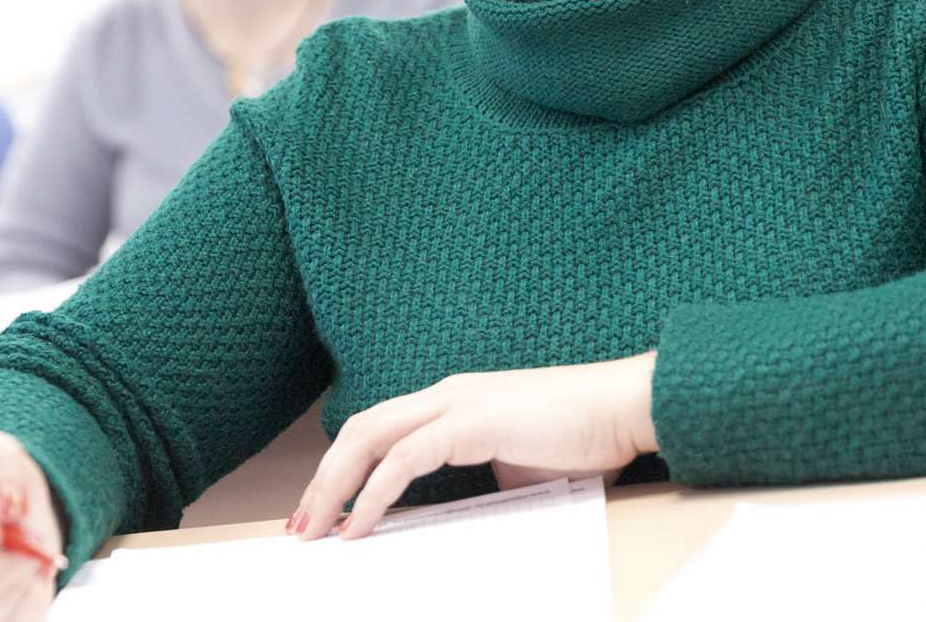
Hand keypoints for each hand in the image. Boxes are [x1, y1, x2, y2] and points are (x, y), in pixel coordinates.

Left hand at [289, 352, 658, 541]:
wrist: (626, 409)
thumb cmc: (585, 439)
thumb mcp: (517, 468)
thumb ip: (479, 480)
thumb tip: (451, 517)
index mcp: (456, 402)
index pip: (380, 429)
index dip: (344, 469)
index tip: (323, 514)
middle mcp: (448, 394)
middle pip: (361, 429)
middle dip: (323, 479)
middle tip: (299, 527)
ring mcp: (459, 402)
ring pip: (370, 437)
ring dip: (335, 487)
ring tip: (314, 530)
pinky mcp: (474, 419)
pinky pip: (406, 457)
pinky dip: (375, 493)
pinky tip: (360, 525)